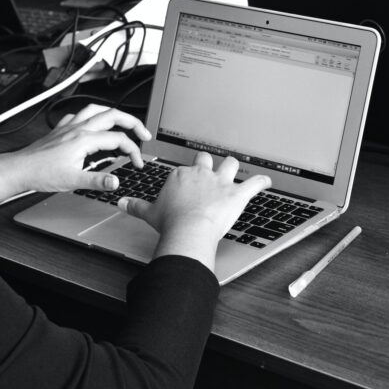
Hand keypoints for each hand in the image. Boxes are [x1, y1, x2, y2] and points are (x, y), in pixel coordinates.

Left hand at [0, 104, 150, 206]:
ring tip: (123, 122)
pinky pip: (79, 115)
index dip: (134, 151)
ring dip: (113, 114)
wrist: (18, 169)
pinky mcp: (61, 130)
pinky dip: (91, 116)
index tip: (137, 163)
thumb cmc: (41, 174)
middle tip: (144, 133)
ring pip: (96, 110)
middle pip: (113, 115)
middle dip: (133, 123)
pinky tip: (92, 123)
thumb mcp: (74, 181)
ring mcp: (69, 127)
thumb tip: (117, 182)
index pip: (119, 140)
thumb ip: (98, 181)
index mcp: (85, 139)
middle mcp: (78, 129)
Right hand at [118, 152, 270, 270]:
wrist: (189, 229)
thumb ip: (136, 206)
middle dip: (209, 163)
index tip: (188, 183)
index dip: (188, 177)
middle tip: (210, 171)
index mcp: (180, 175)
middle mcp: (201, 174)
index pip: (185, 169)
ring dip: (234, 167)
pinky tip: (268, 181)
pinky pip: (255, 183)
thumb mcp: (149, 213)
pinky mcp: (237, 193)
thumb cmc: (170, 222)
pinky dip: (263, 181)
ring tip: (237, 170)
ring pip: (231, 164)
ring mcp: (220, 182)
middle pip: (205, 158)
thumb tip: (120, 203)